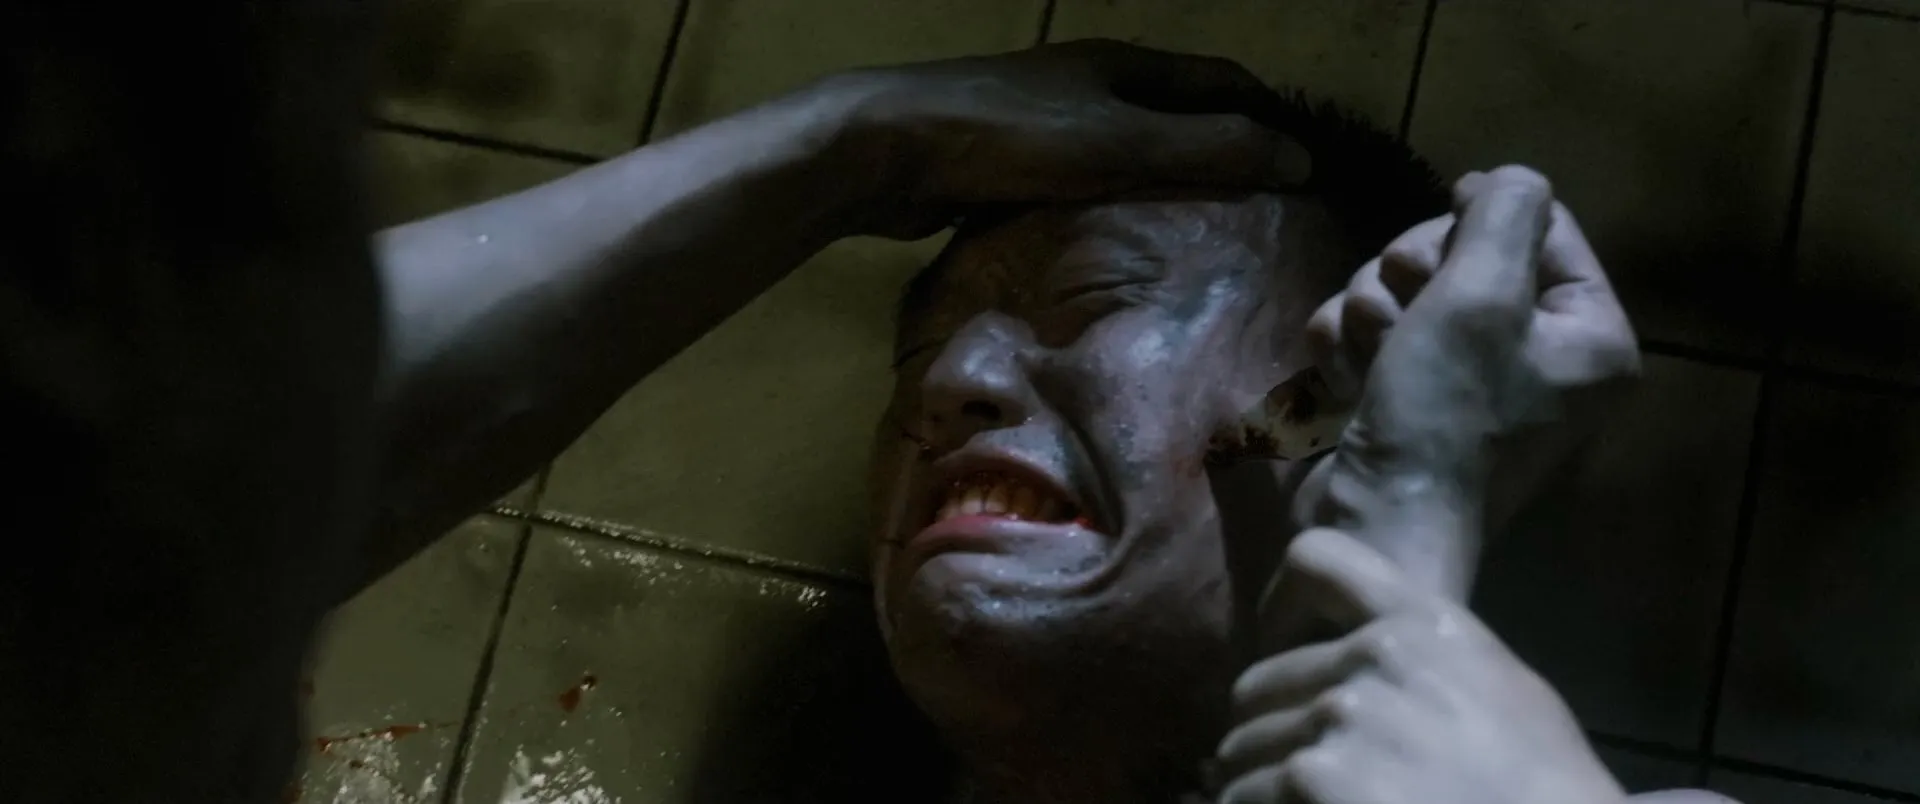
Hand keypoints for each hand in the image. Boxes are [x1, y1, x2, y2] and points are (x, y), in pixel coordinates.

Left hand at [823, 39, 1310, 237]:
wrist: (887, 149)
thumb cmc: (1009, 138)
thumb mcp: (1121, 143)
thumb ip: (1207, 150)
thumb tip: (1300, 157)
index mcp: (1122, 64)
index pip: (1219, 79)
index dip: (1265, 114)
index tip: (1304, 161)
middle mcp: (1087, 83)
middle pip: (1173, 113)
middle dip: (1218, 153)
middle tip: (1259, 211)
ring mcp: (1043, 122)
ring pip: (1124, 151)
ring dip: (1164, 185)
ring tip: (1201, 240)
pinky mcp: (1005, 163)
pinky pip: (1080, 184)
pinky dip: (1112, 210)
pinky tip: (1120, 252)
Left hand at [1215, 528, 1624, 803]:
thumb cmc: (1545, 786)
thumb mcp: (1503, 688)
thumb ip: (1422, 659)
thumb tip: (1350, 671)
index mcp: (1423, 623)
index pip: (1315, 559)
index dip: (1279, 605)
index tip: (1274, 645)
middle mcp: (1372, 658)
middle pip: (1258, 684)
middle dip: (1268, 730)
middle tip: (1294, 769)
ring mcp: (1338, 719)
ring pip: (1243, 749)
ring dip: (1258, 782)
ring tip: (1300, 802)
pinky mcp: (1311, 779)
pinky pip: (1243, 795)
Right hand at [1293, 166, 1639, 596]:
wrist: (1374, 527)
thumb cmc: (1443, 415)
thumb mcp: (1482, 294)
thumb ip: (1504, 212)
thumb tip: (1497, 183)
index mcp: (1589, 335)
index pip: (1539, 225)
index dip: (1475, 223)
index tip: (1439, 247)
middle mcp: (1539, 357)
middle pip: (1462, 255)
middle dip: (1408, 276)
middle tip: (1397, 316)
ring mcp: (1467, 384)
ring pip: (1402, 291)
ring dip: (1367, 315)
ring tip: (1367, 361)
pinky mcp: (1405, 402)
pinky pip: (1368, 337)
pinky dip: (1345, 352)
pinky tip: (1342, 386)